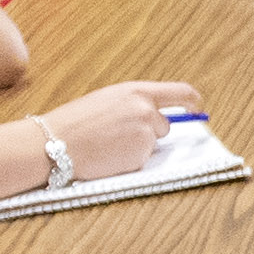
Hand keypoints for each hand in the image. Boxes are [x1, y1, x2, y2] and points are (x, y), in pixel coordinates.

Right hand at [36, 77, 199, 180]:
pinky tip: (107, 155)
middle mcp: (146, 110)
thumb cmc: (75, 121)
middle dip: (149, 133)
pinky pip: (140, 160)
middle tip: (120, 135)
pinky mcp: (139, 156)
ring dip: (136, 147)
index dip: (192, 101)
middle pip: (164, 126)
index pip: (179, 92)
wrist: (55, 142)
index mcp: (136, 91)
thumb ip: (134, 104)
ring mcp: (145, 134)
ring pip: (151, 144)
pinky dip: (128, 161)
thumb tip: (155, 116)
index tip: (198, 107)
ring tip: (107, 144)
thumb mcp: (108, 100)